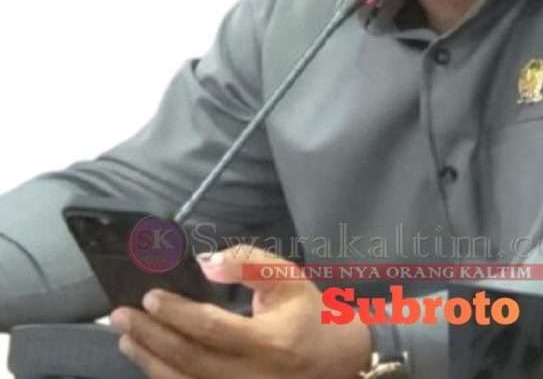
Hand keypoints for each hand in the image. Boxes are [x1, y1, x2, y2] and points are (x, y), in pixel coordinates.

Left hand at [109, 244, 371, 378]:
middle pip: (190, 360)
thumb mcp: (288, 277)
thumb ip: (249, 265)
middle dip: (151, 337)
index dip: (178, 314)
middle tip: (120, 315)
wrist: (335, 360)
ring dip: (149, 361)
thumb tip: (206, 262)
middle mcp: (252, 376)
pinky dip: (165, 377)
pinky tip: (149, 360)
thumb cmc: (310, 313)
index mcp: (270, 341)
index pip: (213, 329)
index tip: (150, 296)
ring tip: (126, 337)